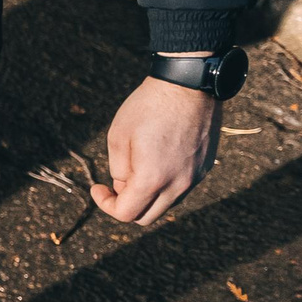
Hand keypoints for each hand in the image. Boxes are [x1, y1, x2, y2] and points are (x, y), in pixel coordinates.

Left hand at [90, 69, 220, 226]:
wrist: (188, 85)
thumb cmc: (147, 108)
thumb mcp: (118, 137)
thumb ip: (118, 169)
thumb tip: (124, 186)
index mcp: (153, 179)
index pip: (127, 213)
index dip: (106, 204)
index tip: (97, 188)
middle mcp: (179, 184)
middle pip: (147, 216)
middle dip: (127, 205)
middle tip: (115, 183)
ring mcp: (195, 177)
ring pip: (165, 203)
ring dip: (147, 195)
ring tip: (136, 166)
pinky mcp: (204, 167)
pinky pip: (181, 188)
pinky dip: (164, 184)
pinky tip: (156, 160)